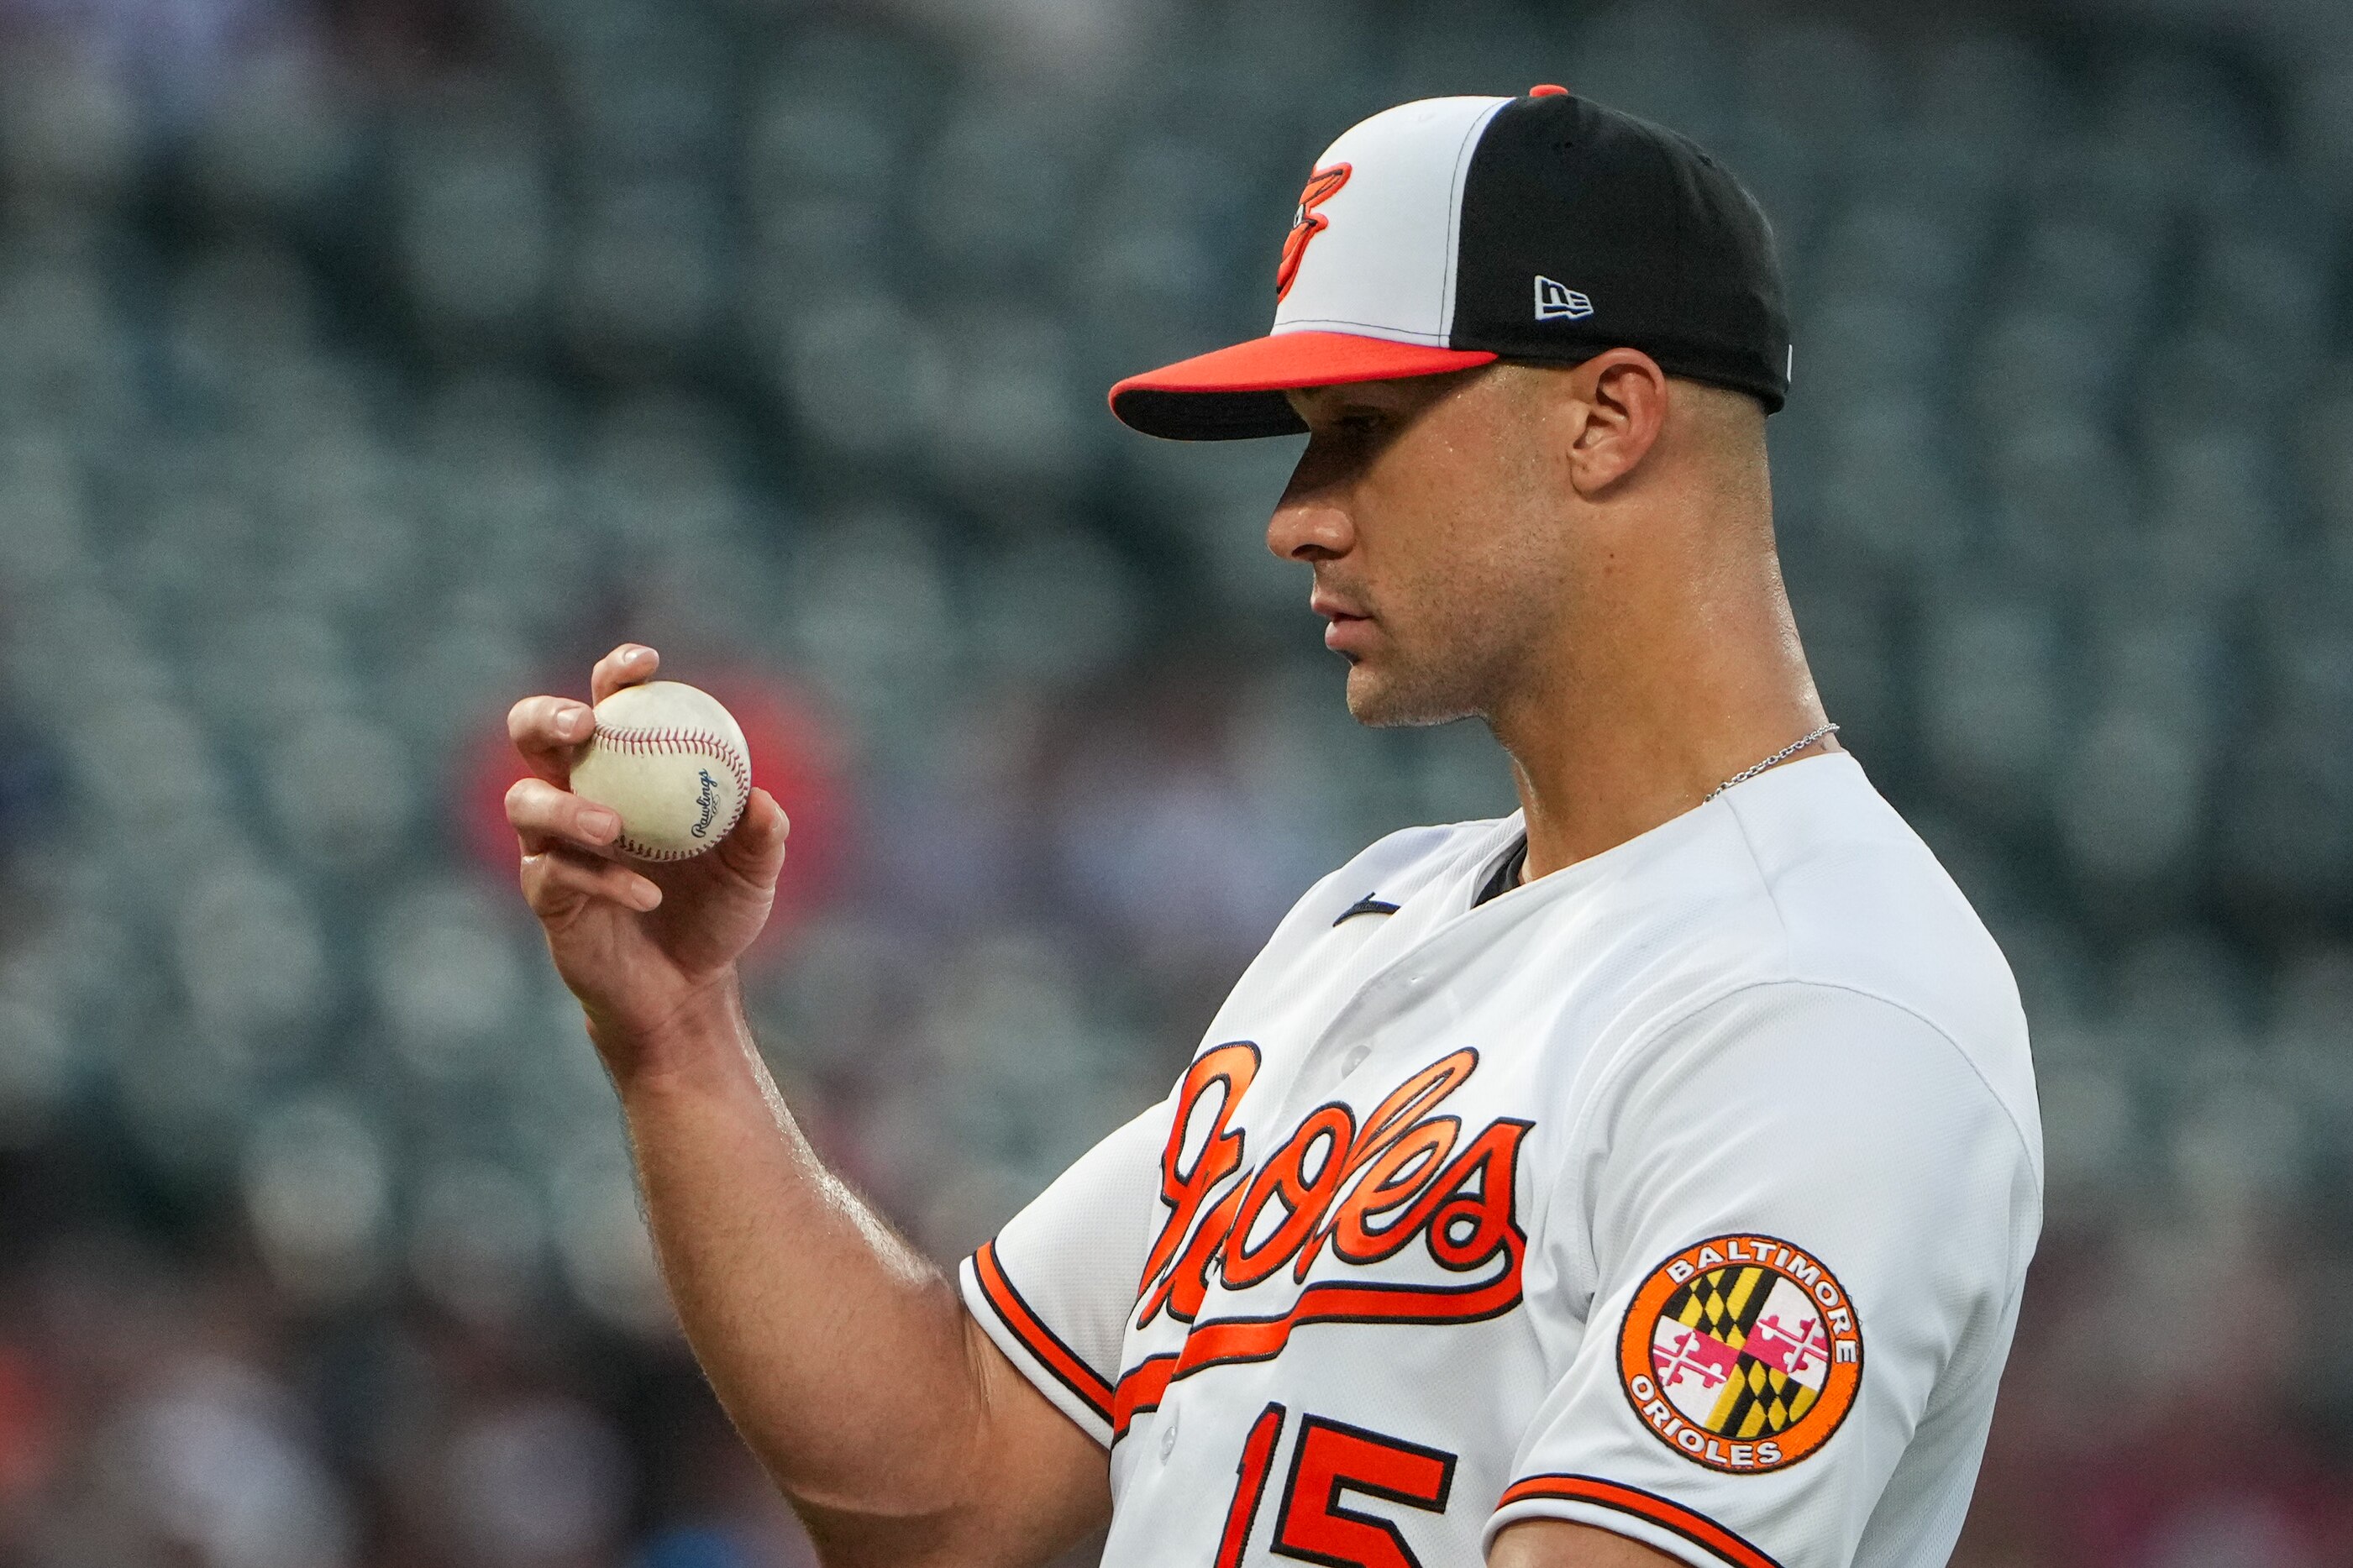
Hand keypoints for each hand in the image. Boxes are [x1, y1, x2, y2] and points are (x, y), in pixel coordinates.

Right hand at [506, 644, 790, 1064]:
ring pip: (526, 802)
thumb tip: (762, 799)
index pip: (609, 705)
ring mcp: (551, 845)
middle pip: (532, 735)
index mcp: (624, 770)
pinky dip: (602, 879)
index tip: (647, 664)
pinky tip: (648, 894)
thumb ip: (762, 836)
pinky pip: (554, 873)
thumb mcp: (753, 875)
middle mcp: (576, 795)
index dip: (617, 674)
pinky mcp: (545, 895)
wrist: (687, 990)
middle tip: (585, 724)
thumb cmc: (717, 914)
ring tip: (614, 826)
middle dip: (547, 716)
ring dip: (566, 805)